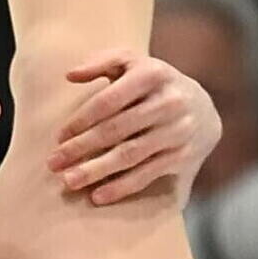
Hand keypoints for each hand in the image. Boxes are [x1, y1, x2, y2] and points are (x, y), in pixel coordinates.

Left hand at [49, 53, 221, 206]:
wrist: (203, 108)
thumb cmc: (155, 85)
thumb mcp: (134, 64)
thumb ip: (102, 62)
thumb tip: (69, 74)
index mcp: (153, 74)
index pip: (109, 100)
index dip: (82, 119)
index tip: (60, 137)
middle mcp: (169, 102)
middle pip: (116, 129)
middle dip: (82, 148)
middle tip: (53, 163)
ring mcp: (178, 131)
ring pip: (130, 155)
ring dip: (96, 170)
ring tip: (69, 181)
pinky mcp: (183, 156)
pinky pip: (147, 174)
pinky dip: (121, 187)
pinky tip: (98, 195)